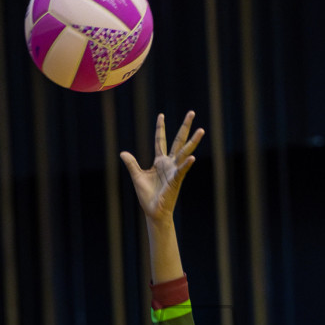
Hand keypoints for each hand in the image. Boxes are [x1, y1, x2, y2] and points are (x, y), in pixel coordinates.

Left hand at [120, 111, 203, 225]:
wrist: (153, 212)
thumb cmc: (147, 196)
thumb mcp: (137, 176)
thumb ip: (132, 164)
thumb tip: (123, 152)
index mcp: (160, 161)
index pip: (161, 140)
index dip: (160, 128)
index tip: (161, 115)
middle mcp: (169, 163)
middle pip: (178, 141)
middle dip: (185, 127)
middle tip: (192, 112)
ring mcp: (174, 171)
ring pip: (185, 153)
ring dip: (193, 142)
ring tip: (201, 130)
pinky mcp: (175, 181)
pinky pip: (182, 171)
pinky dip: (186, 165)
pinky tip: (193, 157)